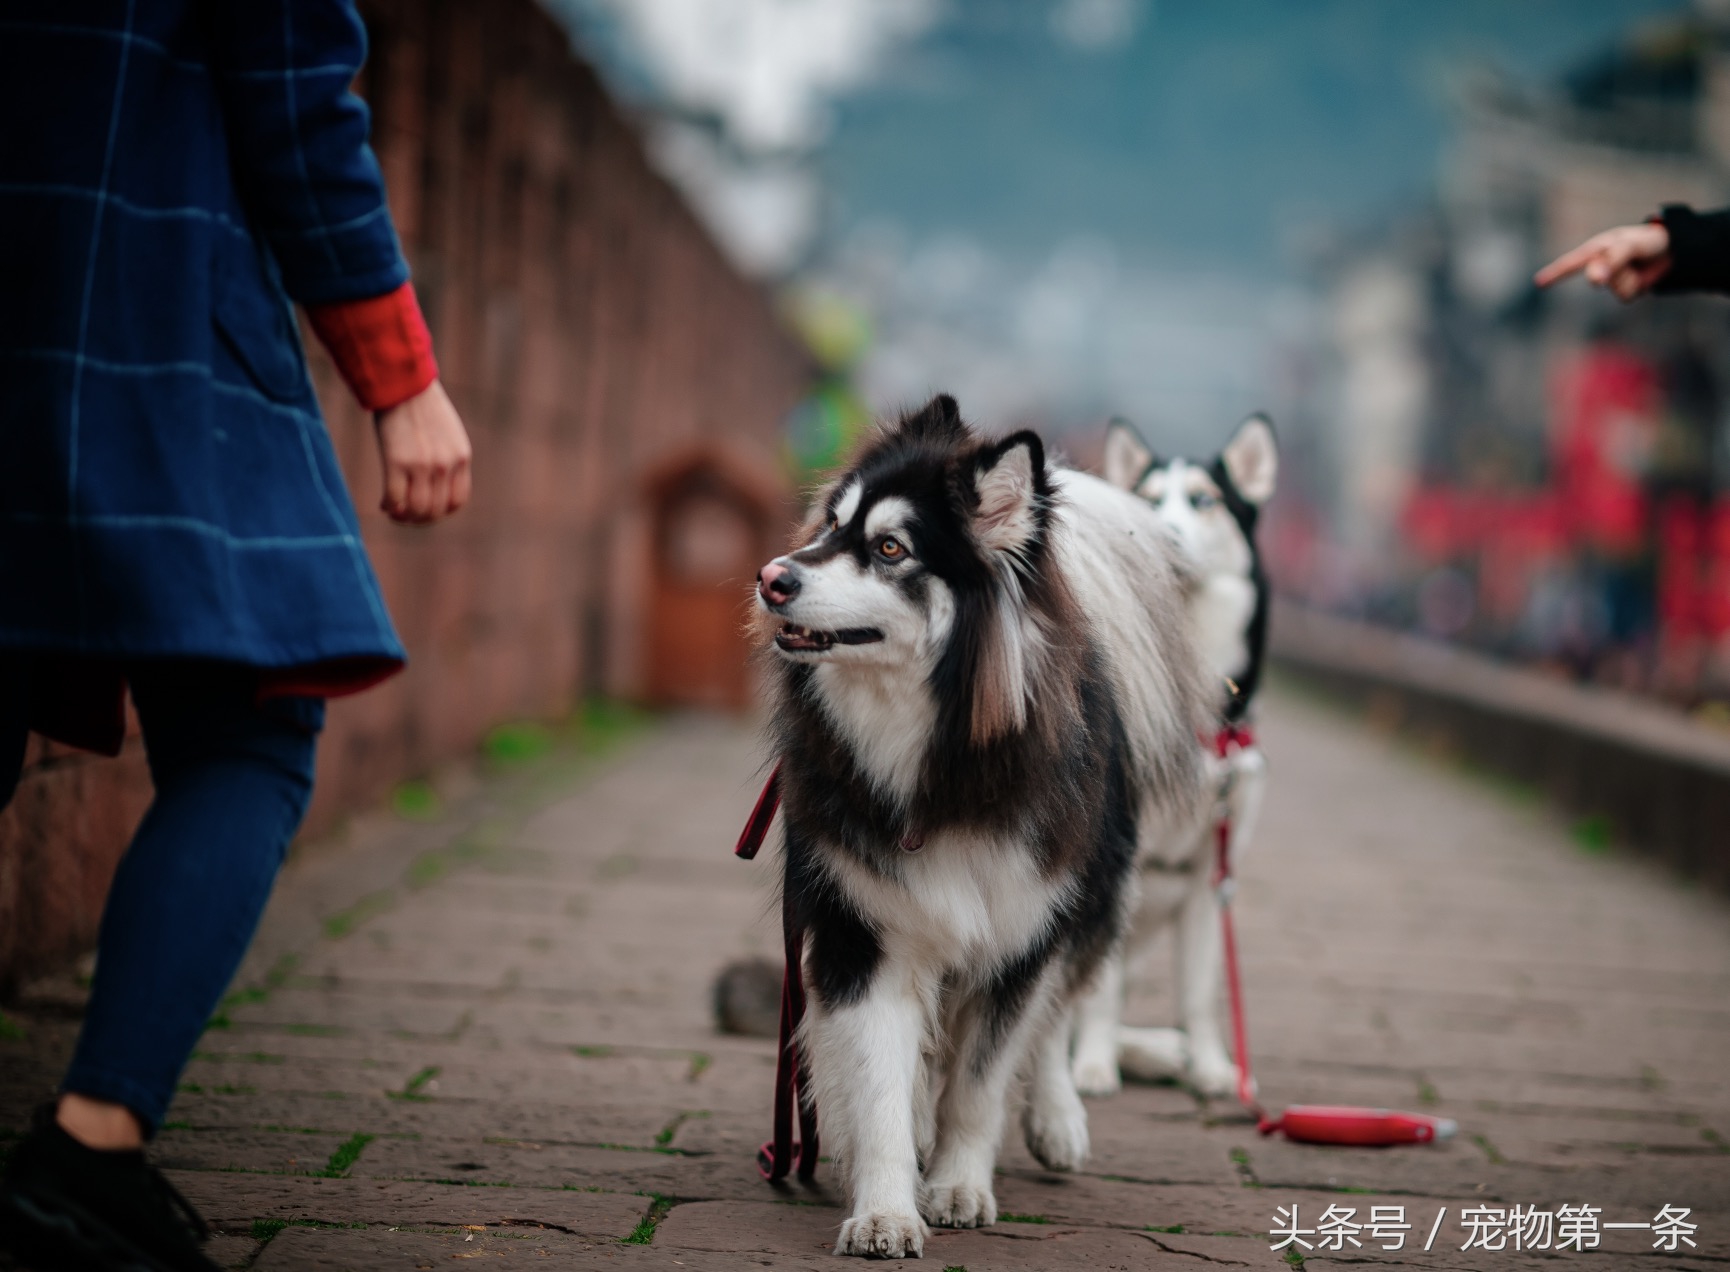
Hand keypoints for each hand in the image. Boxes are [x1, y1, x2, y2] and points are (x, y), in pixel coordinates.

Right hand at [374, 380, 471, 523]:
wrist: (402, 382)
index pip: (457, 501)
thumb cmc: (420, 404)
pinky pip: (395, 499)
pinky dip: (389, 507)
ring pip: (417, 509)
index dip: (441, 512)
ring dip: (404, 517)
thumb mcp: (447, 431)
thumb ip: (446, 456)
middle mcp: (445, 464)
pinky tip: (383, 504)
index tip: (426, 510)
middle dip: (420, 519)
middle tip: (405, 515)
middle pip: (436, 510)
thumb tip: (436, 482)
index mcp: (461, 457)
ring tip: (394, 511)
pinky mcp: (397, 461)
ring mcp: (423, 465)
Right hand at [1534, 222, 1670, 299]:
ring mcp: (1611, 278)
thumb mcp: (1631, 245)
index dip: (1554, 273)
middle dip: (1615, 272)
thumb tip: (1593, 280)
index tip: (1538, 282)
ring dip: (1631, 278)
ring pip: (1614, 288)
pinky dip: (1637, 287)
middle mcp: (1601, 264)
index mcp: (1598, 248)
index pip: (1572, 262)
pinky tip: (1642, 276)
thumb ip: (1612, 260)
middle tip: (1630, 263)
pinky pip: (1625, 296)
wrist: (1675, 250)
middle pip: (1600, 278)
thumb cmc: (1649, 241)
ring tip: (1640, 265)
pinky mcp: (1623, 290)